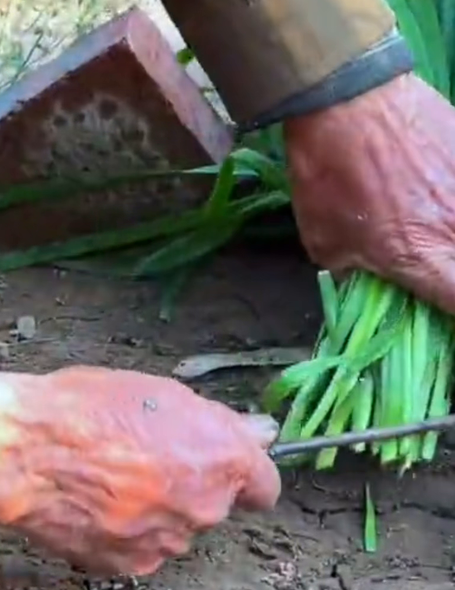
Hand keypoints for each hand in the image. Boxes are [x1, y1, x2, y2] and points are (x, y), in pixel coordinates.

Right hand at [0, 366, 279, 575]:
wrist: (25, 451)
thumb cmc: (88, 408)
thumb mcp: (160, 392)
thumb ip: (219, 420)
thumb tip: (260, 433)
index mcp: (220, 459)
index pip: (265, 485)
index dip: (246, 472)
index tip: (226, 464)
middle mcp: (203, 508)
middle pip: (215, 503)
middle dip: (193, 482)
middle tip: (149, 453)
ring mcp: (166, 542)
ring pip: (176, 525)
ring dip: (159, 506)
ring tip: (114, 475)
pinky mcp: (128, 565)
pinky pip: (143, 547)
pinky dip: (129, 530)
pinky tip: (98, 502)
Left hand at [285, 73, 454, 314]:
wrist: (348, 99)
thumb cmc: (328, 176)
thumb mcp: (324, 239)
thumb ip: (353, 267)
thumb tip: (365, 273)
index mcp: (423, 257)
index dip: (453, 314)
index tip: (442, 309)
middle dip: (450, 273)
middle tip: (434, 269)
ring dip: (448, 236)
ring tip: (426, 223)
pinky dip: (448, 196)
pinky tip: (434, 193)